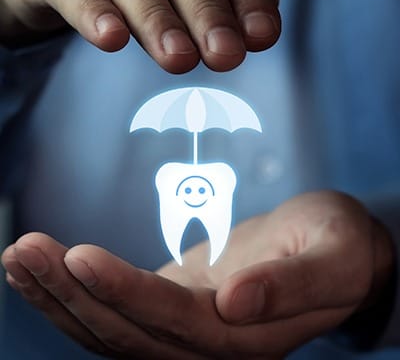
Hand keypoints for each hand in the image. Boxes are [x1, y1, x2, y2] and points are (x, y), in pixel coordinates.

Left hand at [2, 191, 393, 358]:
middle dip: (71, 294)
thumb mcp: (334, 255)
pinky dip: (74, 292)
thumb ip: (292, 285)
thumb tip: (238, 301)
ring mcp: (185, 331)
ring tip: (18, 255)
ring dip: (59, 296)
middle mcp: (207, 347)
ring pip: (110, 329)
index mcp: (247, 342)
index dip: (124, 295)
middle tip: (25, 248)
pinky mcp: (172, 307)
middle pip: (127, 334)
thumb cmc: (338, 245)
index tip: (79, 256)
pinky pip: (115, 309)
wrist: (331, 250)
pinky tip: (43, 268)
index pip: (173, 325)